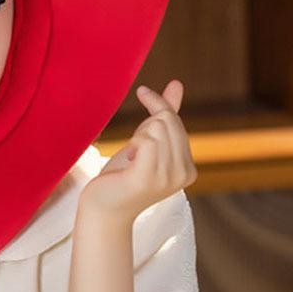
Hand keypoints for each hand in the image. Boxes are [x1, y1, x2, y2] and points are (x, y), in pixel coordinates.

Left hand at [80, 79, 197, 222]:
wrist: (104, 208)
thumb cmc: (122, 175)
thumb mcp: (147, 142)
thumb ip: (164, 115)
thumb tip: (177, 83)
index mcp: (188, 168)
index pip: (176, 122)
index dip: (158, 107)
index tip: (142, 91)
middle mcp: (184, 174)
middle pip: (167, 121)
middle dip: (145, 124)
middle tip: (133, 148)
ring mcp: (168, 178)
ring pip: (156, 128)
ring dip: (137, 136)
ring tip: (131, 158)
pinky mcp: (148, 178)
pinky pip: (146, 141)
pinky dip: (133, 144)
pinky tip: (129, 161)